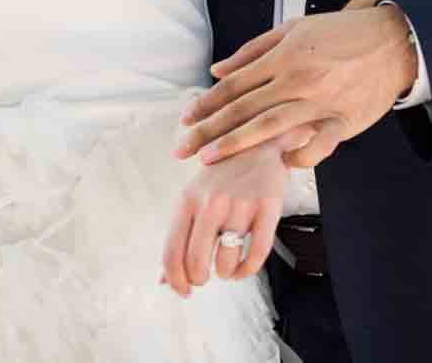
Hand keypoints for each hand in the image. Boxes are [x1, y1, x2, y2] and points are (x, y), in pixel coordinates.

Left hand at [158, 130, 308, 296]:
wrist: (258, 141)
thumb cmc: (222, 176)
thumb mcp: (193, 198)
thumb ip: (178, 237)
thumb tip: (163, 280)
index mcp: (187, 199)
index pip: (172, 252)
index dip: (175, 280)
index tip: (182, 290)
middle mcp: (212, 201)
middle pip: (196, 261)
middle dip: (199, 279)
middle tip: (205, 277)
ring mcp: (241, 204)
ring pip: (226, 260)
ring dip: (225, 272)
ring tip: (226, 266)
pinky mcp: (268, 207)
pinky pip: (257, 253)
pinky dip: (248, 269)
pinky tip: (243, 267)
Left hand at [175, 7, 415, 168]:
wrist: (395, 41)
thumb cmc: (343, 33)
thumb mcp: (295, 29)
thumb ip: (254, 50)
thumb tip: (217, 70)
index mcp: (284, 55)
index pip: (235, 84)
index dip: (207, 103)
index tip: (185, 119)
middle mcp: (297, 79)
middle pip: (243, 108)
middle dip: (209, 130)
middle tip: (182, 148)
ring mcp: (320, 102)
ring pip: (269, 127)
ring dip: (236, 144)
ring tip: (210, 159)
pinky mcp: (344, 121)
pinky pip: (316, 146)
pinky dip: (296, 157)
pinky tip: (280, 164)